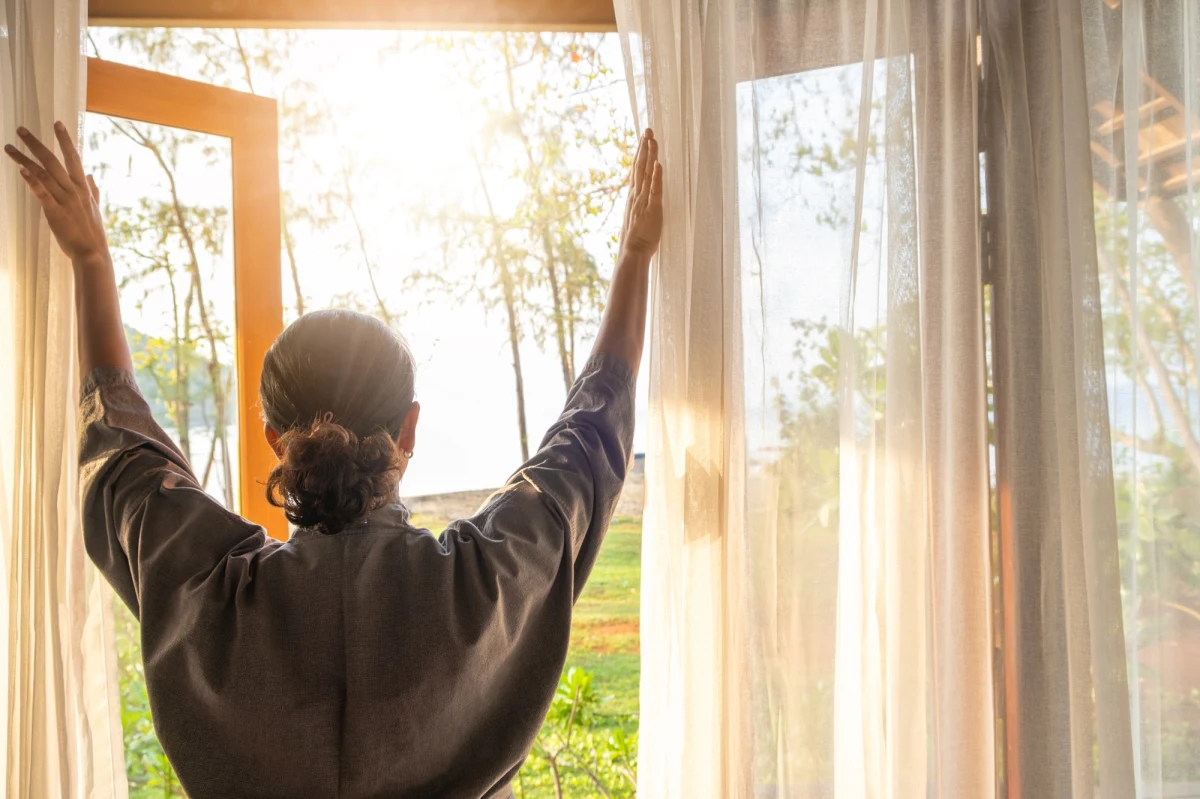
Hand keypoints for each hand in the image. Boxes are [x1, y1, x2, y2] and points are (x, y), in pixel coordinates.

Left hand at [5, 122, 107, 265]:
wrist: (93, 253)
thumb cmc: (93, 233)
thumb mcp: (95, 209)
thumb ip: (93, 190)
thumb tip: (90, 175)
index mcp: (83, 188)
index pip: (73, 158)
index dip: (65, 140)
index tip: (57, 123)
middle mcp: (74, 190)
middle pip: (53, 161)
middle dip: (36, 143)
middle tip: (20, 129)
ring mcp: (65, 201)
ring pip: (42, 174)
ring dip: (24, 159)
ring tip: (8, 147)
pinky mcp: (55, 212)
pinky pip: (42, 193)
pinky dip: (32, 180)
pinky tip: (21, 170)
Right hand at [619, 129, 662, 260]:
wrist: (632, 253)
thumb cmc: (636, 240)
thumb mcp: (636, 218)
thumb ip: (639, 206)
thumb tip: (642, 199)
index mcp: (633, 197)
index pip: (636, 171)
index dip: (640, 154)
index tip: (643, 140)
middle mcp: (636, 196)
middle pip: (639, 166)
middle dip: (644, 147)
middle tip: (648, 130)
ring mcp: (643, 202)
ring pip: (647, 174)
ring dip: (650, 156)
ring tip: (652, 139)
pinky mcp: (653, 210)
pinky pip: (655, 190)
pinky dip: (656, 177)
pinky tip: (658, 164)